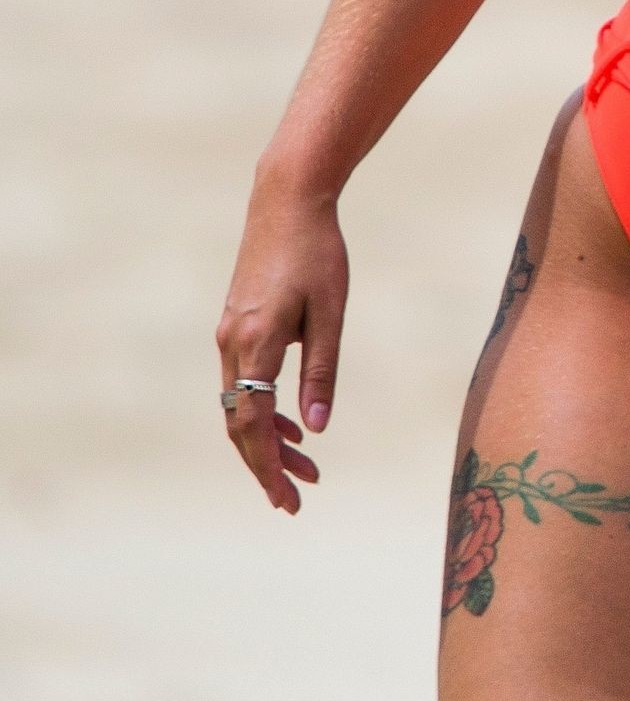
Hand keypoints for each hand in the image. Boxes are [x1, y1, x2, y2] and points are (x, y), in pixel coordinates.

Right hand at [215, 168, 348, 513]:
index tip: (288, 499)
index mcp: (254, 344)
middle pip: (240, 423)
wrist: (287, 201)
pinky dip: (263, 408)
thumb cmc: (318, 252)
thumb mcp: (330, 312)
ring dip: (268, 438)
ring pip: (240, 404)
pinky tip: (294, 421)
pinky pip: (242, 382)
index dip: (268, 466)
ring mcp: (228, 334)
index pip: (252, 425)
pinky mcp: (235, 324)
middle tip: (298, 496)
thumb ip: (322, 370)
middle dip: (268, 463)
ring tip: (306, 465)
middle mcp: (231, 344)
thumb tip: (318, 425)